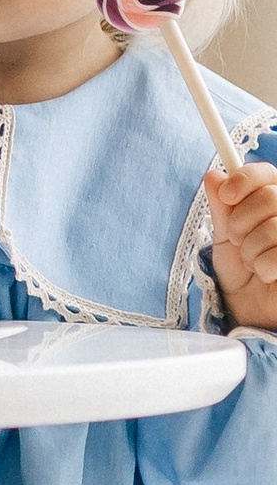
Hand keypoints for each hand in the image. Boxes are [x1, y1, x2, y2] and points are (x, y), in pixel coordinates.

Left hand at [207, 162, 276, 328]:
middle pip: (269, 197)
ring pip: (273, 228)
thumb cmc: (242, 275)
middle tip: (238, 240)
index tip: (227, 196)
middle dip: (241, 222)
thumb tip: (214, 176)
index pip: (267, 172)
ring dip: (251, 250)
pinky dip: (264, 267)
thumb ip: (223, 209)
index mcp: (275, 201)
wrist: (252, 312)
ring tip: (252, 263)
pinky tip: (267, 275)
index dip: (245, 179)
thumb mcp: (224, 239)